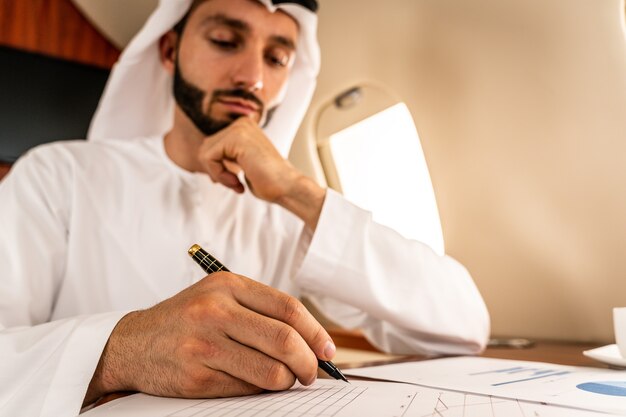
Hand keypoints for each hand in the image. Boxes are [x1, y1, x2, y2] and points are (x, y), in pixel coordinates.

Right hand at [85, 272, 335, 402]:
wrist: (132, 343)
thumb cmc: (187, 319)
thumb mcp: (219, 297)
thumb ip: (261, 310)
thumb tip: (312, 341)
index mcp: (227, 285)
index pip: (288, 308)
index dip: (316, 332)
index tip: (328, 350)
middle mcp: (215, 311)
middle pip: (284, 340)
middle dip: (309, 362)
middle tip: (313, 372)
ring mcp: (204, 345)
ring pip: (271, 371)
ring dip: (288, 380)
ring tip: (285, 378)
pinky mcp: (196, 377)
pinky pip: (247, 389)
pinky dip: (260, 389)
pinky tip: (253, 382)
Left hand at [197, 117, 325, 229]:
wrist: (287, 187)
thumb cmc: (268, 180)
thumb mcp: (242, 162)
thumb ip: (225, 154)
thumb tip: (201, 155)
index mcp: (244, 126)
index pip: (212, 145)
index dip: (217, 167)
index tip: (233, 180)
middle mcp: (241, 122)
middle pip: (205, 147)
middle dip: (216, 170)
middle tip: (234, 183)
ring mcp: (239, 128)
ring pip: (205, 152)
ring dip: (218, 174)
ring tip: (236, 183)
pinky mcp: (236, 138)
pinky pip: (209, 157)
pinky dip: (219, 174)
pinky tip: (236, 182)